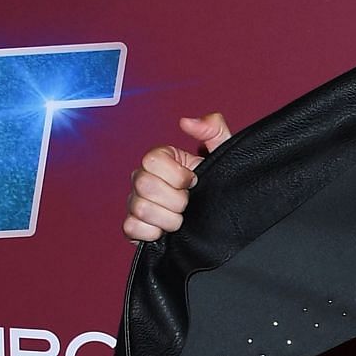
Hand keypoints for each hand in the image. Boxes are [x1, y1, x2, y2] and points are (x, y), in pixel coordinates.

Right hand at [122, 111, 230, 242]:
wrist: (217, 219)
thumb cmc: (219, 184)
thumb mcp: (224, 155)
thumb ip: (214, 130)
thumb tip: (187, 122)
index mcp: (161, 160)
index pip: (153, 160)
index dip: (177, 175)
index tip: (193, 181)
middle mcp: (143, 179)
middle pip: (144, 184)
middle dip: (175, 199)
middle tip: (188, 203)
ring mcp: (136, 202)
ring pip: (140, 208)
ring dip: (168, 219)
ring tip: (181, 219)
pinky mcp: (134, 226)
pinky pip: (130, 228)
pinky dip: (151, 233)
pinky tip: (165, 232)